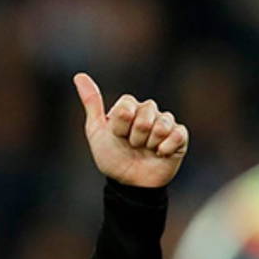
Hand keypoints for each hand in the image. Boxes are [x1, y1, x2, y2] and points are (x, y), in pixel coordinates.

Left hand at [73, 73, 187, 187]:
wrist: (129, 183)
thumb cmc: (112, 157)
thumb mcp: (97, 131)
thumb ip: (91, 103)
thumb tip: (79, 76)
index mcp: (129, 107)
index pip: (127, 105)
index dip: (120, 124)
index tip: (117, 136)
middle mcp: (148, 111)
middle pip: (146, 113)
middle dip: (135, 135)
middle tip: (132, 145)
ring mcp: (165, 123)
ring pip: (161, 124)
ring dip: (149, 143)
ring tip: (145, 150)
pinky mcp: (180, 136)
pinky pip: (177, 134)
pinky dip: (165, 148)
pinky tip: (159, 154)